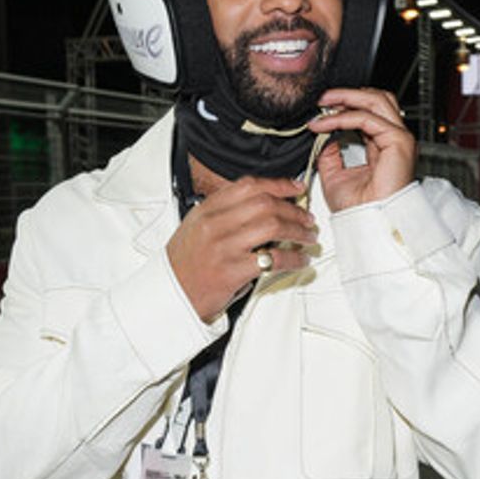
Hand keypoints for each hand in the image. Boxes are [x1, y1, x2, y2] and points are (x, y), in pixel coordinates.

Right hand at [166, 177, 319, 322]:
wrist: (171, 294)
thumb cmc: (185, 264)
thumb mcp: (196, 227)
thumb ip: (223, 212)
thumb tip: (260, 204)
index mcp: (207, 210)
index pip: (249, 187)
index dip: (278, 185)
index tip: (296, 189)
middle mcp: (215, 224)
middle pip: (265, 204)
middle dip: (293, 210)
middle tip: (306, 218)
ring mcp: (225, 247)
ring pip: (273, 226)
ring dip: (297, 231)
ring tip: (308, 237)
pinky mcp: (234, 271)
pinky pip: (274, 259)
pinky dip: (294, 258)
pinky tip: (301, 259)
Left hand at [310, 87, 416, 210]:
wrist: (368, 224)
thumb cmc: (358, 209)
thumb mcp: (335, 176)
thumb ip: (330, 154)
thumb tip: (323, 136)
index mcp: (384, 147)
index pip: (369, 112)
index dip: (346, 105)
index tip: (321, 109)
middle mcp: (395, 140)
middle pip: (377, 99)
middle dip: (347, 94)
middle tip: (322, 98)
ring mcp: (400, 139)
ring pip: (376, 100)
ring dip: (346, 97)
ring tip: (323, 102)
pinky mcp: (398, 142)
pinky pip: (367, 118)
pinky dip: (343, 117)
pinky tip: (325, 123)